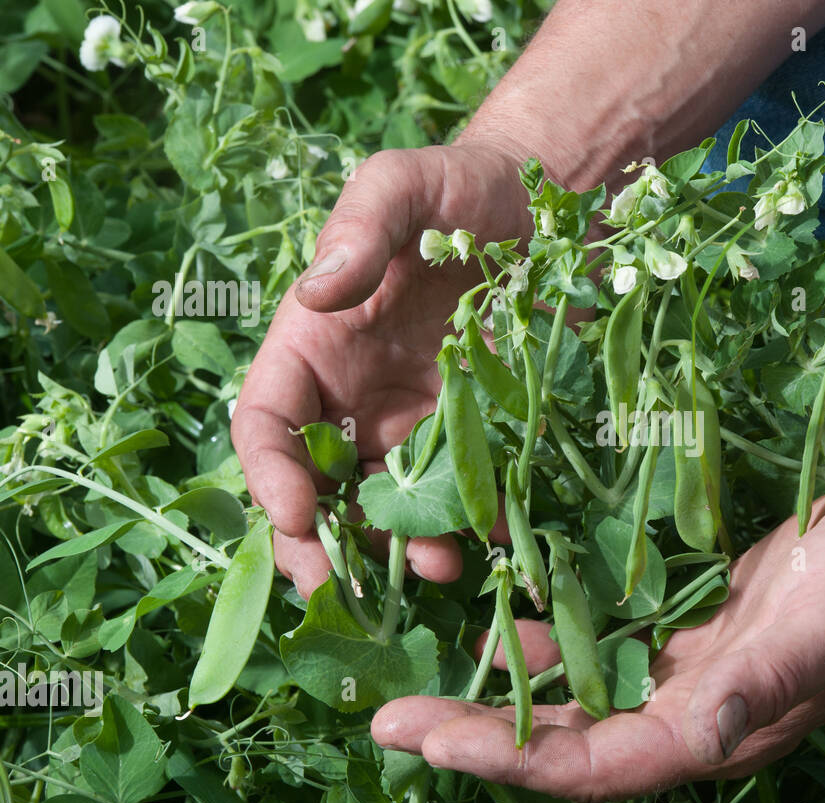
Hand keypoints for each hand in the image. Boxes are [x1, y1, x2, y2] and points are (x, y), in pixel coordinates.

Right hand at [231, 140, 532, 595]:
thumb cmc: (463, 185)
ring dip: (404, 547)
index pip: (268, 424)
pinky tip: (498, 539)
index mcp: (317, 344)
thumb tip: (316, 290)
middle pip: (320, 486)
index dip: (270, 475)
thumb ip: (361, 227)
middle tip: (344, 589)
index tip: (295, 515)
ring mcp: (418, 421)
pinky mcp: (478, 432)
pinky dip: (475, 522)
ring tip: (441, 568)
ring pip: (392, 505)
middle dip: (323, 542)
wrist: (547, 203)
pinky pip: (466, 491)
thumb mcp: (404, 183)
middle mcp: (358, 396)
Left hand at [371, 477, 824, 802]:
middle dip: (478, 730)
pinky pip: (601, 638)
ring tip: (422, 677)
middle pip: (565, 738)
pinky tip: (500, 614)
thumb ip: (757, 687)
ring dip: (501, 689)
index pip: (592, 764)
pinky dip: (549, 633)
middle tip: (388, 716)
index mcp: (711, 732)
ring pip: (574, 693)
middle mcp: (685, 711)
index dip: (510, 755)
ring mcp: (682, 669)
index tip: (430, 737)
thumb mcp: (818, 633)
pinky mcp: (683, 624)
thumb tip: (696, 738)